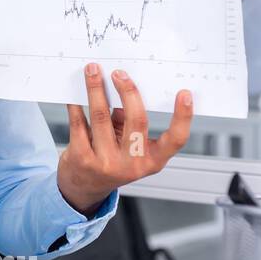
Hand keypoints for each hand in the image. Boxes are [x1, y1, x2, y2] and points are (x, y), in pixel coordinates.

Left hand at [57, 63, 193, 214]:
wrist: (83, 188)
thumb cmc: (112, 161)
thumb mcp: (130, 148)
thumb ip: (130, 122)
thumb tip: (124, 87)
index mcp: (152, 161)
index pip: (176, 140)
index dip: (183, 117)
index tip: (184, 93)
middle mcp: (132, 165)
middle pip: (137, 120)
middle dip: (128, 92)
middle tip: (119, 73)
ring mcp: (106, 163)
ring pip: (102, 116)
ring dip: (96, 89)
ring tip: (93, 71)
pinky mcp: (82, 159)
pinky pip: (79, 123)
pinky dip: (76, 105)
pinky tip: (75, 93)